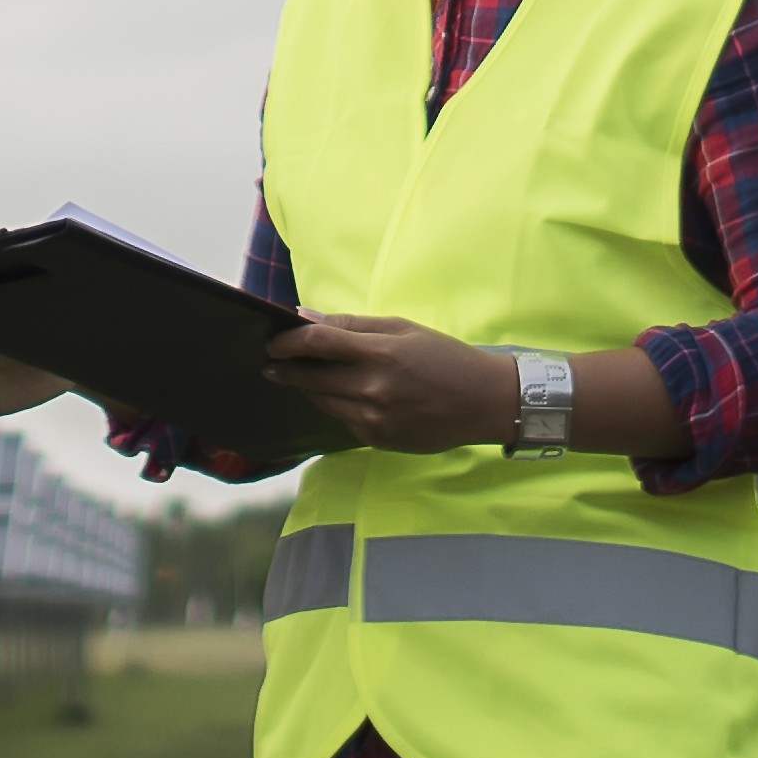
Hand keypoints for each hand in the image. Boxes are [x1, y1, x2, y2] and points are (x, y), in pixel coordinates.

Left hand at [264, 312, 519, 452]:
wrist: (484, 402)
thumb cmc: (445, 358)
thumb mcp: (403, 329)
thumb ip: (353, 325)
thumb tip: (306, 318)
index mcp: (381, 354)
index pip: (317, 344)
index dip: (288, 342)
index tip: (273, 341)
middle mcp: (373, 389)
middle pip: (311, 378)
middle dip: (286, 369)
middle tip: (272, 362)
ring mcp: (374, 419)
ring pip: (322, 402)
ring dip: (308, 389)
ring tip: (302, 376)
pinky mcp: (378, 440)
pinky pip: (343, 420)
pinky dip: (336, 406)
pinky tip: (341, 395)